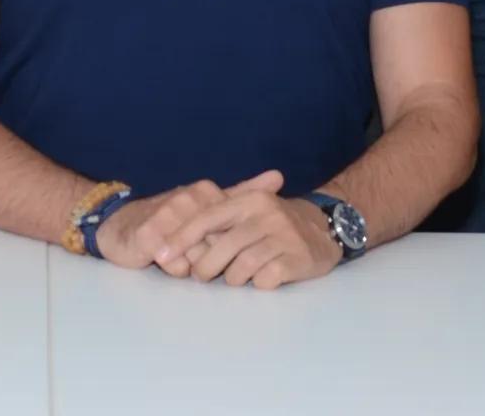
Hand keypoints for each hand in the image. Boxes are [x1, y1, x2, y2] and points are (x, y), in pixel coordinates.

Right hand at [94, 176, 249, 270]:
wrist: (119, 226)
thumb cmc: (167, 220)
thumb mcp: (208, 204)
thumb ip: (243, 191)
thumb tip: (279, 176)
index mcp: (207, 192)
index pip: (233, 229)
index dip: (229, 244)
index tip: (222, 247)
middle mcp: (190, 199)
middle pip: (218, 246)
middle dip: (210, 257)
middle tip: (194, 252)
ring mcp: (169, 215)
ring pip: (198, 258)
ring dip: (190, 264)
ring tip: (177, 254)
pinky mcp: (151, 235)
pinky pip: (176, 266)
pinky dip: (173, 269)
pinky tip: (162, 258)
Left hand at [163, 172, 342, 289]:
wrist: (324, 229)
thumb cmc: (275, 224)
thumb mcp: (250, 211)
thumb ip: (218, 220)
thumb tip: (174, 238)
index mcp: (249, 200)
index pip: (207, 217)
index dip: (181, 237)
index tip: (160, 254)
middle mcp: (266, 214)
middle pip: (222, 247)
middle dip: (204, 267)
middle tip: (200, 275)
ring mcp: (283, 236)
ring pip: (241, 267)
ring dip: (232, 279)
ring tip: (235, 278)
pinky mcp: (297, 258)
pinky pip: (264, 280)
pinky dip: (257, 285)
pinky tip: (261, 280)